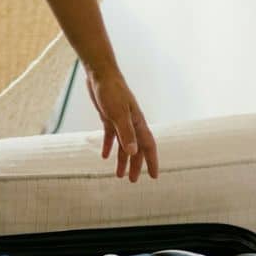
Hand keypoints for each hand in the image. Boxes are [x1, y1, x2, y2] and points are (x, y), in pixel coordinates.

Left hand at [86, 67, 158, 182]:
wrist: (101, 74)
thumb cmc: (112, 91)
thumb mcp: (118, 114)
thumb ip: (126, 133)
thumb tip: (133, 153)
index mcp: (138, 123)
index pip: (148, 146)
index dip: (152, 162)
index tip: (154, 176)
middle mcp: (132, 123)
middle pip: (136, 149)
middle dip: (136, 166)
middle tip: (133, 181)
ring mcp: (121, 120)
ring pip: (124, 145)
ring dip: (122, 160)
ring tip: (119, 175)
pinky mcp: (109, 117)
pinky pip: (111, 136)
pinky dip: (109, 146)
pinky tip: (105, 156)